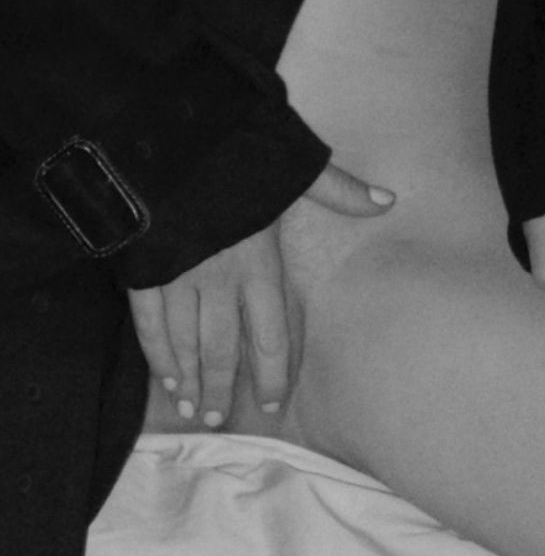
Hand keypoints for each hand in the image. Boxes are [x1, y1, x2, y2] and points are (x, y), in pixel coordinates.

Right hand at [128, 160, 394, 426]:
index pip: (269, 333)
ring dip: (189, 378)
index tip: (273, 402)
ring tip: (191, 407)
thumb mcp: (294, 167)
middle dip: (222, 388)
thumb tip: (389, 201)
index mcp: (257, 261)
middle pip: (222, 348)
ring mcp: (178, 276)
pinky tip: (163, 374)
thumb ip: (340, 190)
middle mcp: (218, 279)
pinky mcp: (144, 269)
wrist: (172, 136)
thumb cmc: (238, 153)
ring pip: (185, 342)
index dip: (272, 372)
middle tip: (219, 420)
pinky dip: (156, 352)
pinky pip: (148, 322)